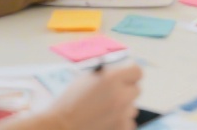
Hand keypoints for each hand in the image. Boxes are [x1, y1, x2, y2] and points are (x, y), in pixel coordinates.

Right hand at [9, 63, 141, 129]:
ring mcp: (122, 115)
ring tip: (104, 111)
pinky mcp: (121, 129)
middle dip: (126, 91)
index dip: (131, 74)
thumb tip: (122, 74)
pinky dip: (120, 123)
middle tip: (112, 95)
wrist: (60, 127)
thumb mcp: (87, 80)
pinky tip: (104, 121)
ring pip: (132, 108)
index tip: (127, 77)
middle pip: (136, 90)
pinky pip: (128, 123)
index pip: (137, 71)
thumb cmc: (69, 103)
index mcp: (111, 78)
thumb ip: (108, 75)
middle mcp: (120, 95)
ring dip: (123, 108)